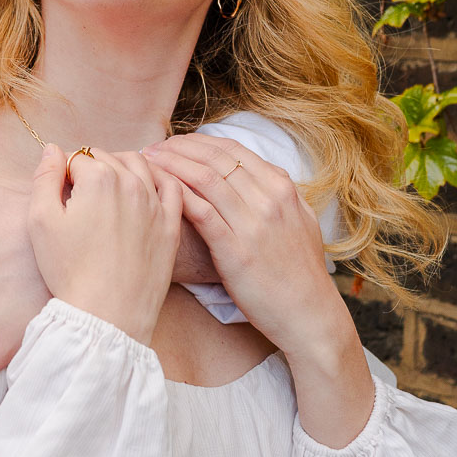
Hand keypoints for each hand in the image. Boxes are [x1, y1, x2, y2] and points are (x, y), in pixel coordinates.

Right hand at [28, 146, 183, 344]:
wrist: (108, 315)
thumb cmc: (69, 270)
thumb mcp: (41, 221)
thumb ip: (44, 177)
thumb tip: (53, 149)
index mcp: (99, 178)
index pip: (77, 158)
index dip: (65, 173)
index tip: (61, 195)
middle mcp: (132, 183)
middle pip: (107, 158)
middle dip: (92, 169)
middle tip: (80, 196)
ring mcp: (156, 204)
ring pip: (140, 165)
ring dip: (122, 167)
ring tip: (108, 187)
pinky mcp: (171, 226)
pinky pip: (173, 187)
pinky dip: (160, 178)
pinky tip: (147, 186)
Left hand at [143, 135, 374, 446]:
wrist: (309, 315)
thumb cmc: (301, 272)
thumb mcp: (301, 222)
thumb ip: (279, 195)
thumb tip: (258, 174)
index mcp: (282, 188)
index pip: (232, 149)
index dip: (198, 142)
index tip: (174, 143)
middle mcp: (269, 198)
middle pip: (215, 158)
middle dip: (178, 148)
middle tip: (152, 147)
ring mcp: (253, 223)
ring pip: (204, 178)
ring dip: (170, 165)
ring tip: (147, 163)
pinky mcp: (236, 251)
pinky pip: (200, 212)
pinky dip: (176, 195)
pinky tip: (158, 190)